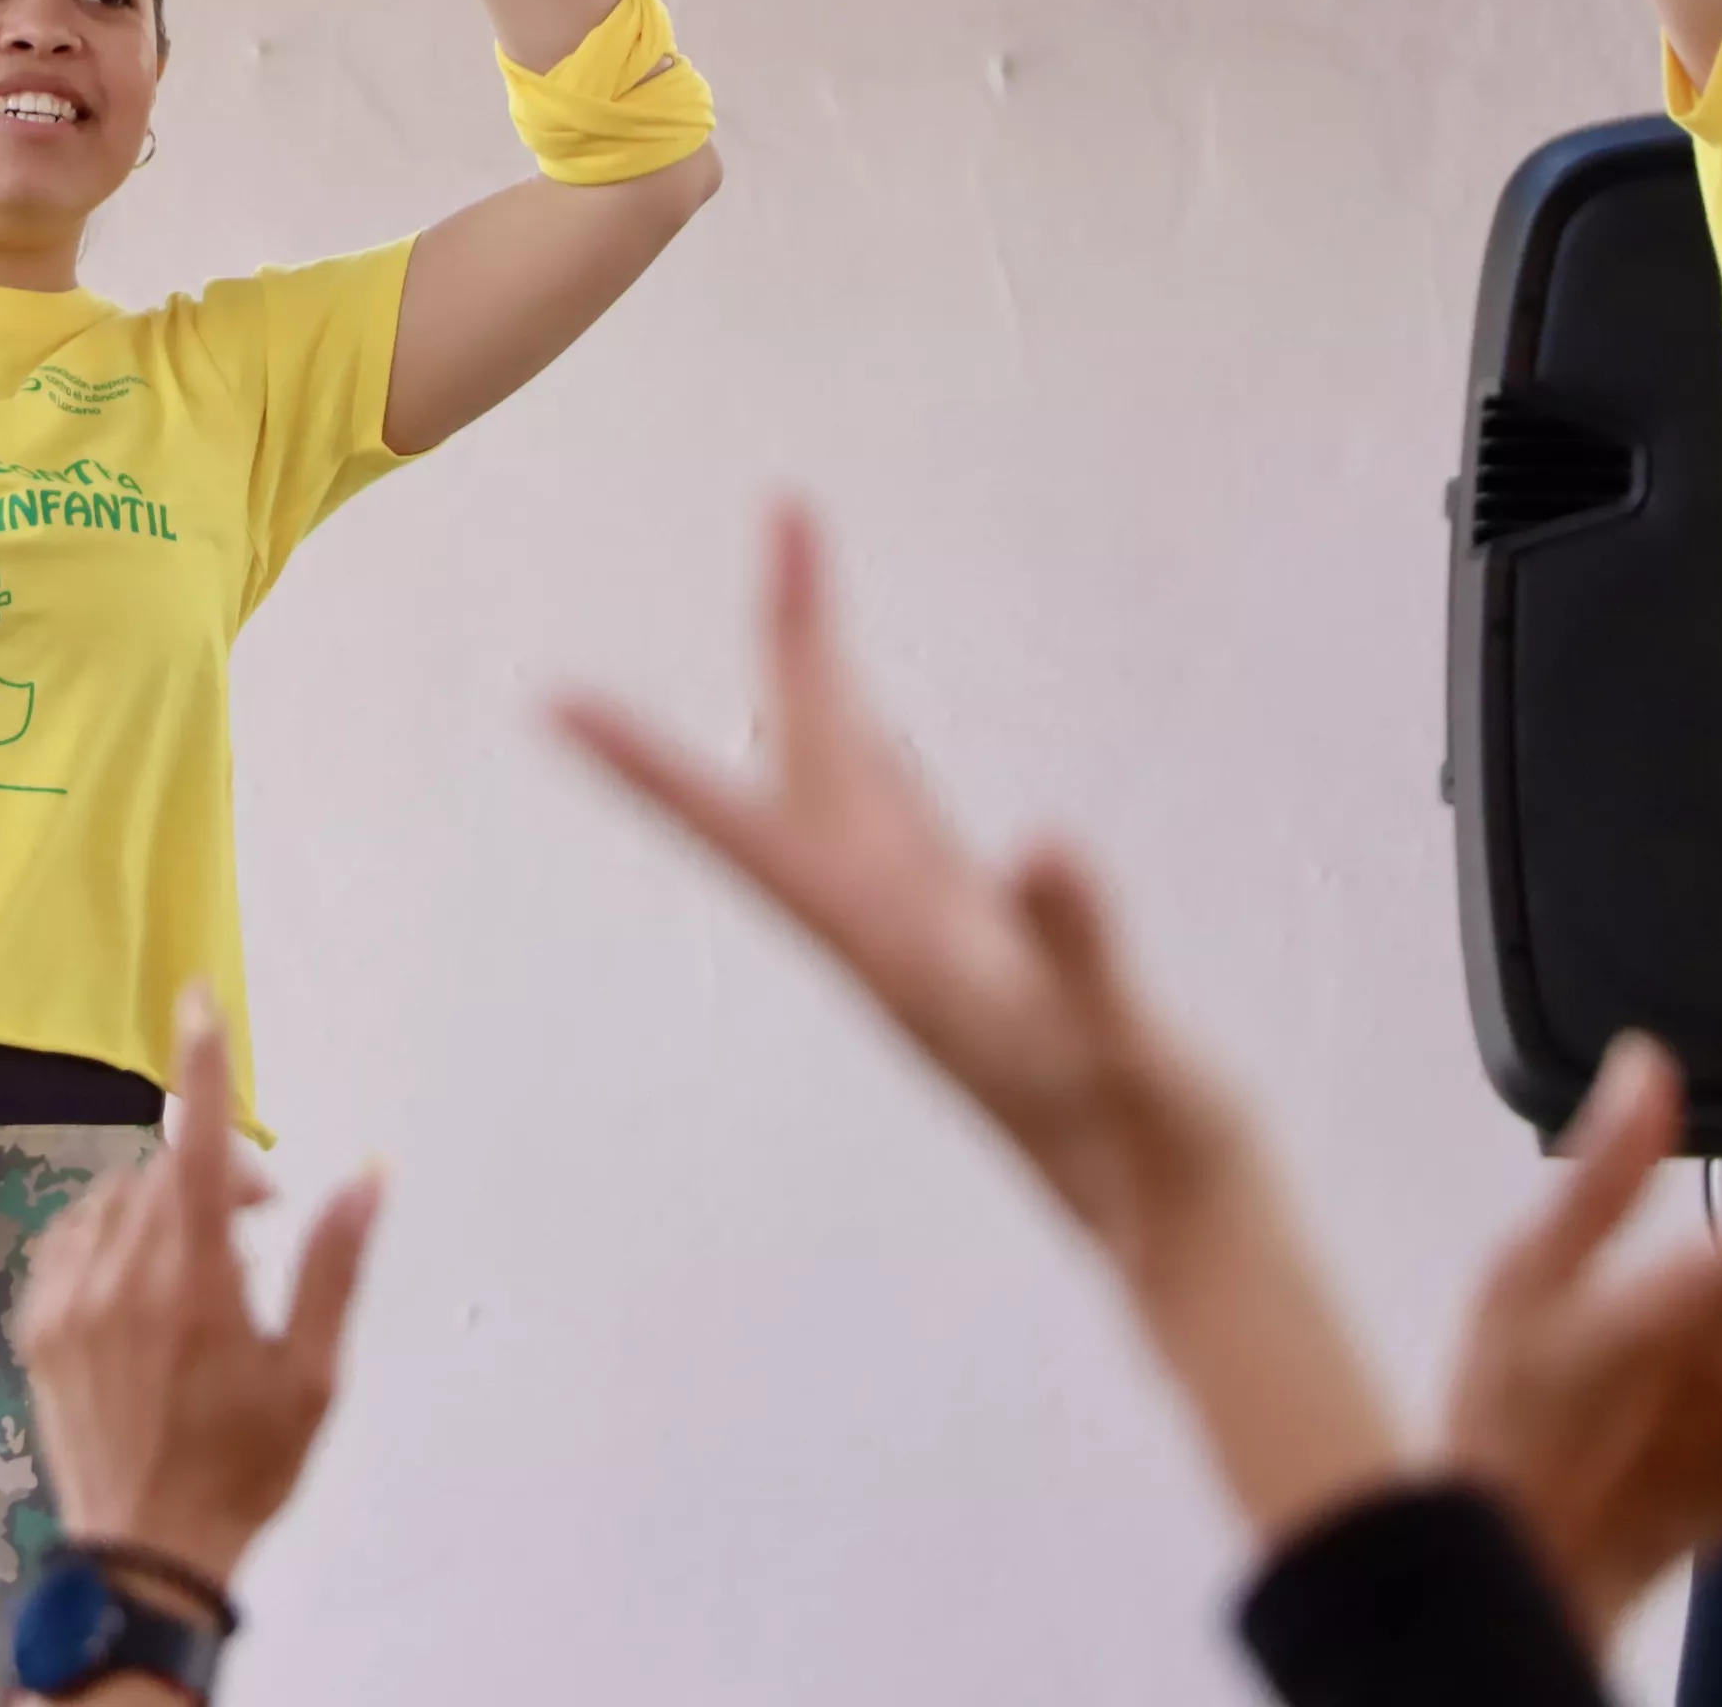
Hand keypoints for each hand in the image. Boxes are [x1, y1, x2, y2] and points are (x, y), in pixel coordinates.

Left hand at [12, 989, 382, 1592]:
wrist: (146, 1555)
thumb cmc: (245, 1468)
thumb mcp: (314, 1376)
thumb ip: (336, 1265)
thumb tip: (367, 1172)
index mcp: (196, 1285)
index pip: (193, 1145)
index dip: (200, 1064)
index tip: (197, 998)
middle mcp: (121, 1280)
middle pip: (162, 1169)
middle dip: (213, 1172)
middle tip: (259, 1221)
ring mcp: (68, 1302)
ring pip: (114, 1200)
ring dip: (161, 1204)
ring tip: (202, 1266)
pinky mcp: (36, 1326)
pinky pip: (71, 1238)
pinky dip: (108, 1235)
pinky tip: (140, 1282)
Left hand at [555, 508, 1248, 1276]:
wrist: (1164, 1211)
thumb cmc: (1137, 1132)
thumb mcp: (1112, 1040)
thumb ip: (1074, 947)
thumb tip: (1043, 847)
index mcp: (892, 945)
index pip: (747, 834)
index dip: (652, 769)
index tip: (556, 703)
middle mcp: (886, 921)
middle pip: (807, 758)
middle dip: (793, 631)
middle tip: (786, 509)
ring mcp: (923, 919)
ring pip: (845, 770)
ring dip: (818, 665)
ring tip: (799, 557)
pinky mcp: (967, 926)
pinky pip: (894, 805)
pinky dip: (864, 733)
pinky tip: (848, 712)